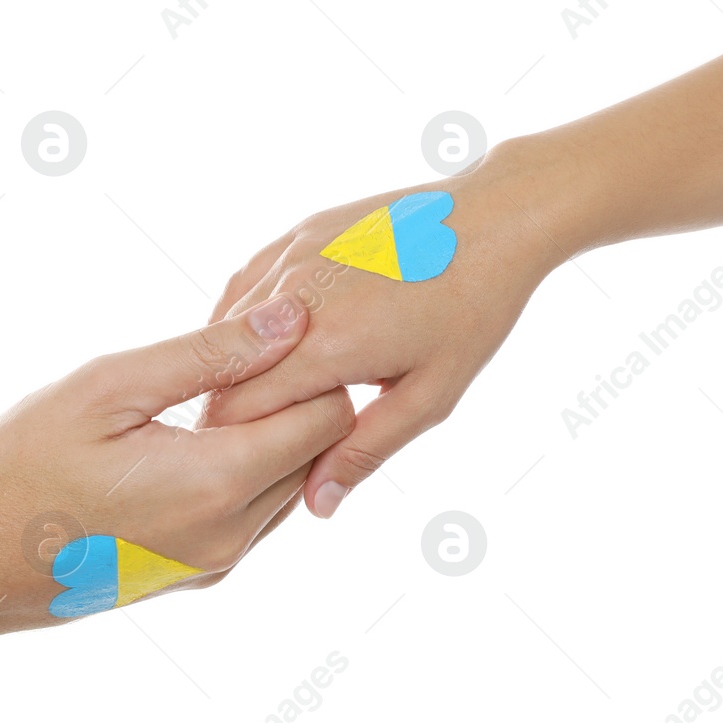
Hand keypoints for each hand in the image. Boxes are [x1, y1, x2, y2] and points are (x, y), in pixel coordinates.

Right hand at [0, 293, 355, 631]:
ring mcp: (217, 564)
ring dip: (268, 435)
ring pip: (291, 483)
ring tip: (208, 394)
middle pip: (319, 451)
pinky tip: (189, 437)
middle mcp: (232, 535)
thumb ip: (209, 353)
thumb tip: (292, 319)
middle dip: (295, 397)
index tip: (270, 332)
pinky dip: (244, 469)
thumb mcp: (109, 388)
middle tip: (239, 354)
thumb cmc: (21, 466)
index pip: (328, 415)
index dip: (313, 364)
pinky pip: (256, 513)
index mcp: (217, 484)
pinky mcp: (199, 575)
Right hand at [200, 142, 566, 517]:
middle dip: (235, 409)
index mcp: (326, 343)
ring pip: (228, 326)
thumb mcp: (429, 396)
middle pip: (226, 371)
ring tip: (268, 391)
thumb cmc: (472, 310)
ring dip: (237, 363)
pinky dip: (245, 321)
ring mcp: (292, 255)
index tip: (251, 463)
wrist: (496, 218)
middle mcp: (295, 294)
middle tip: (260, 436)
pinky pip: (246, 285)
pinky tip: (267, 344)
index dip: (237, 444)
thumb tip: (317, 505)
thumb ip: (365, 450)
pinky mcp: (296, 233)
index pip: (239, 410)